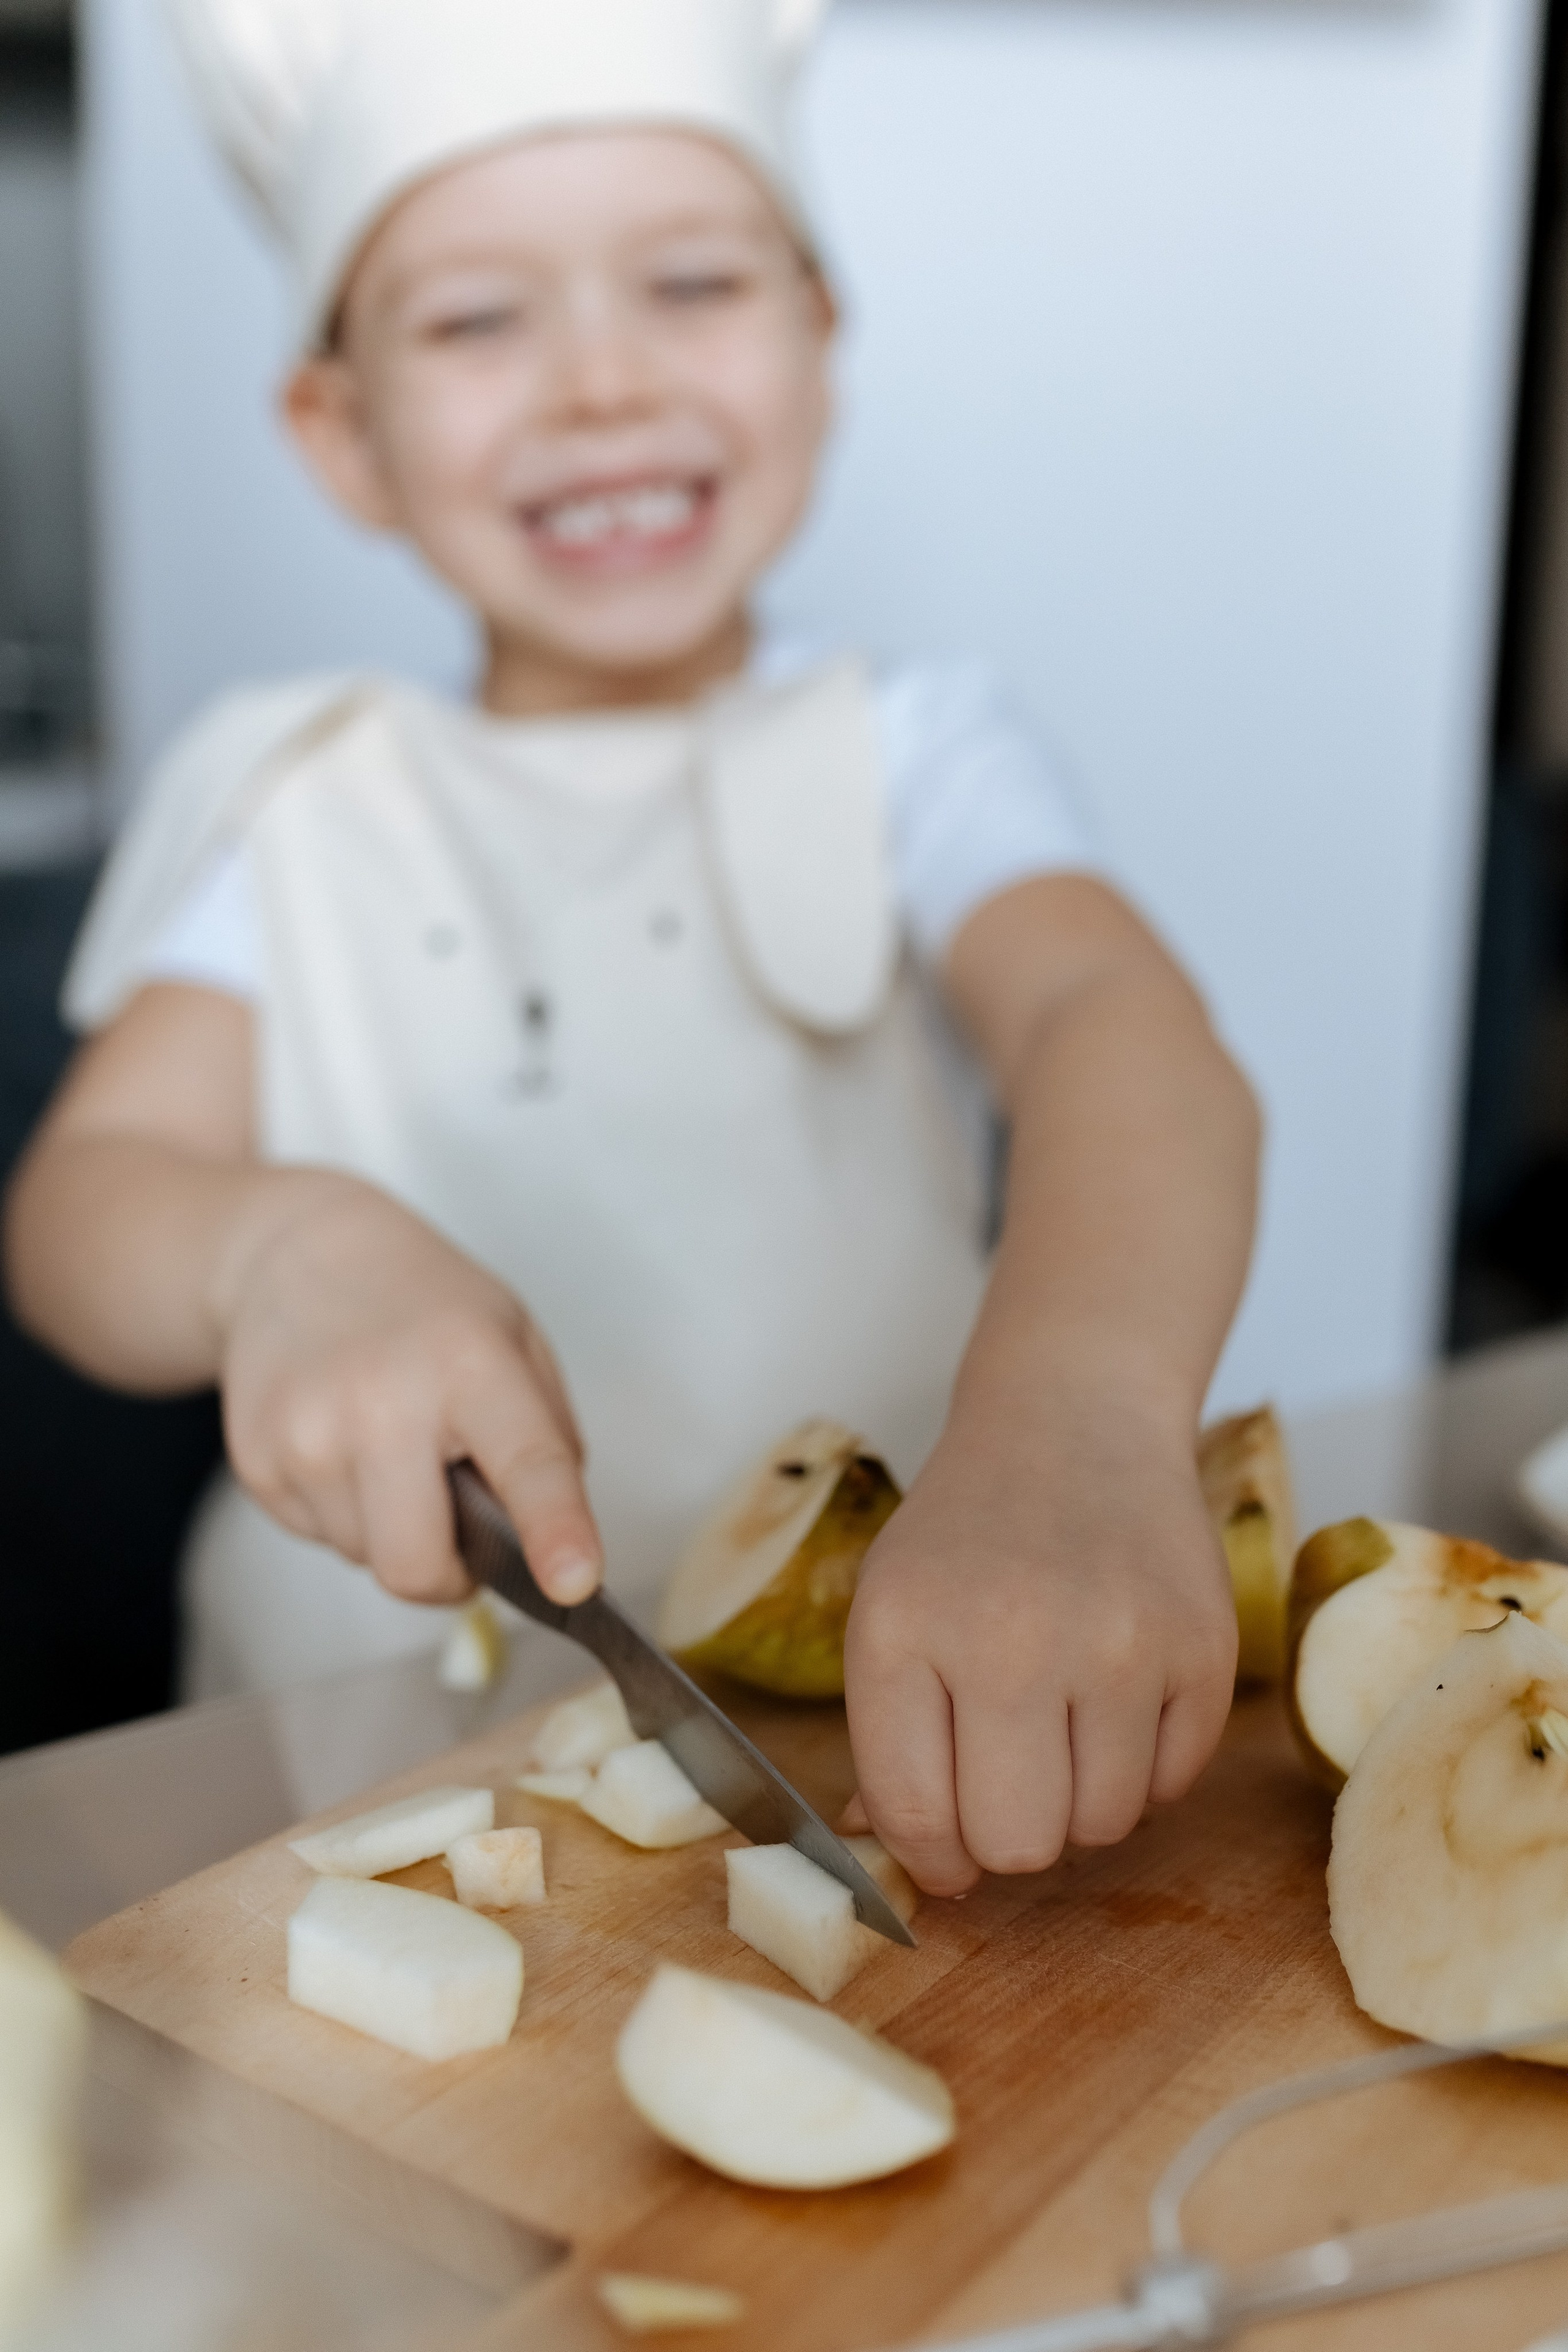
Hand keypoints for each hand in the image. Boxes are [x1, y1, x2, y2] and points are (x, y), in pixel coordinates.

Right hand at [214, 1173, 599, 1606]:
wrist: (296, 1254)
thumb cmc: (423, 1305)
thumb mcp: (515, 1341)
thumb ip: (548, 1443)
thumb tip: (552, 1548)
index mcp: (470, 1364)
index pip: (526, 1465)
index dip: (555, 1532)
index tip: (575, 1583)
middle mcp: (382, 1400)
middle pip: (415, 1565)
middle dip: (448, 1573)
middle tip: (463, 1533)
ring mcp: (306, 1434)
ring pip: (367, 1559)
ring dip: (392, 1531)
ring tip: (390, 1451)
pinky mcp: (257, 1461)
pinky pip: (320, 1539)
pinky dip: (344, 1513)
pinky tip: (344, 1445)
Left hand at [841, 1394, 1236, 1895]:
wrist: (1075, 1425)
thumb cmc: (970, 1534)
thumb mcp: (891, 1613)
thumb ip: (887, 1743)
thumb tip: (904, 1864)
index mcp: (905, 1629)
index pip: (916, 1814)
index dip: (933, 1861)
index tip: (948, 1857)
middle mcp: (1011, 1637)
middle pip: (1016, 1844)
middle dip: (1010, 1837)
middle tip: (1011, 1782)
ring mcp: (1119, 1643)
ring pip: (1101, 1828)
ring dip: (1081, 1803)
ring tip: (1065, 1725)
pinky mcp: (1204, 1649)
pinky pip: (1171, 1788)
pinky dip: (1143, 1769)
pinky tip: (1118, 1698)